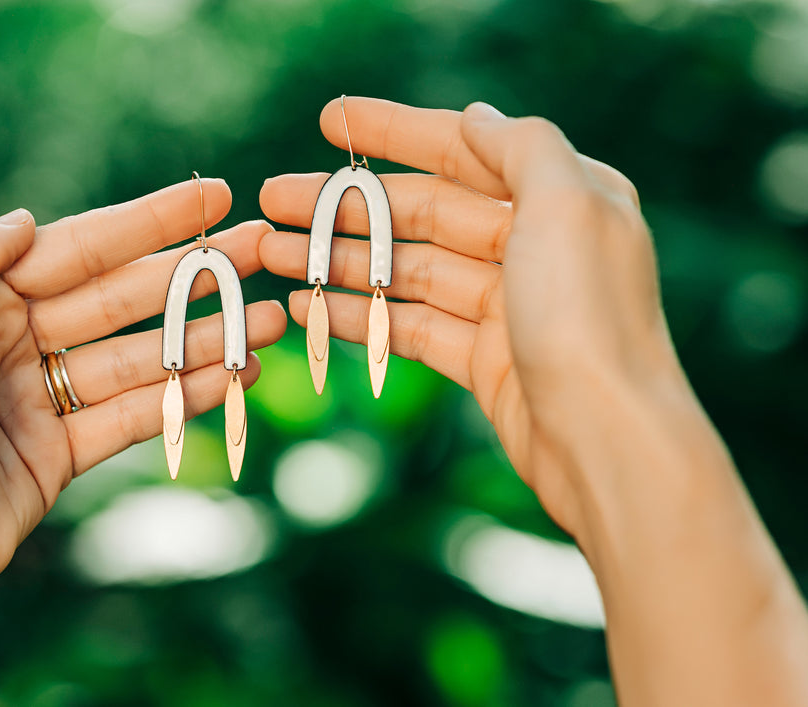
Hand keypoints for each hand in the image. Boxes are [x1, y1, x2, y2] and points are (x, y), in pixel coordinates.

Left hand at [0, 179, 284, 627]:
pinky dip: (185, 396)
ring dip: (206, 339)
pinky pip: (134, 413)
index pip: (82, 247)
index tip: (215, 196)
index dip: (152, 220)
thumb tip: (28, 219)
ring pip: (141, 358)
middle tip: (262, 253)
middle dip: (194, 276)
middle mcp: (15, 341)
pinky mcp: (62, 451)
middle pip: (123, 299)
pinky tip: (236, 377)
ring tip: (272, 320)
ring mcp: (43, 398)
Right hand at [259, 98, 685, 534]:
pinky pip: (408, 326)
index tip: (329, 120)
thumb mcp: (568, 204)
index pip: (462, 150)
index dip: (393, 130)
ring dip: (339, 260)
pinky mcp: (483, 361)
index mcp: (564, 196)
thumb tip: (474, 116)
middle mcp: (536, 246)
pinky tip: (307, 307)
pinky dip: (358, 315)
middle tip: (273, 198)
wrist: (608, 440)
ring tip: (272, 252)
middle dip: (347, 204)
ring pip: (406, 271)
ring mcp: (507, 307)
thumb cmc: (589, 316)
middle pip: (423, 213)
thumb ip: (520, 147)